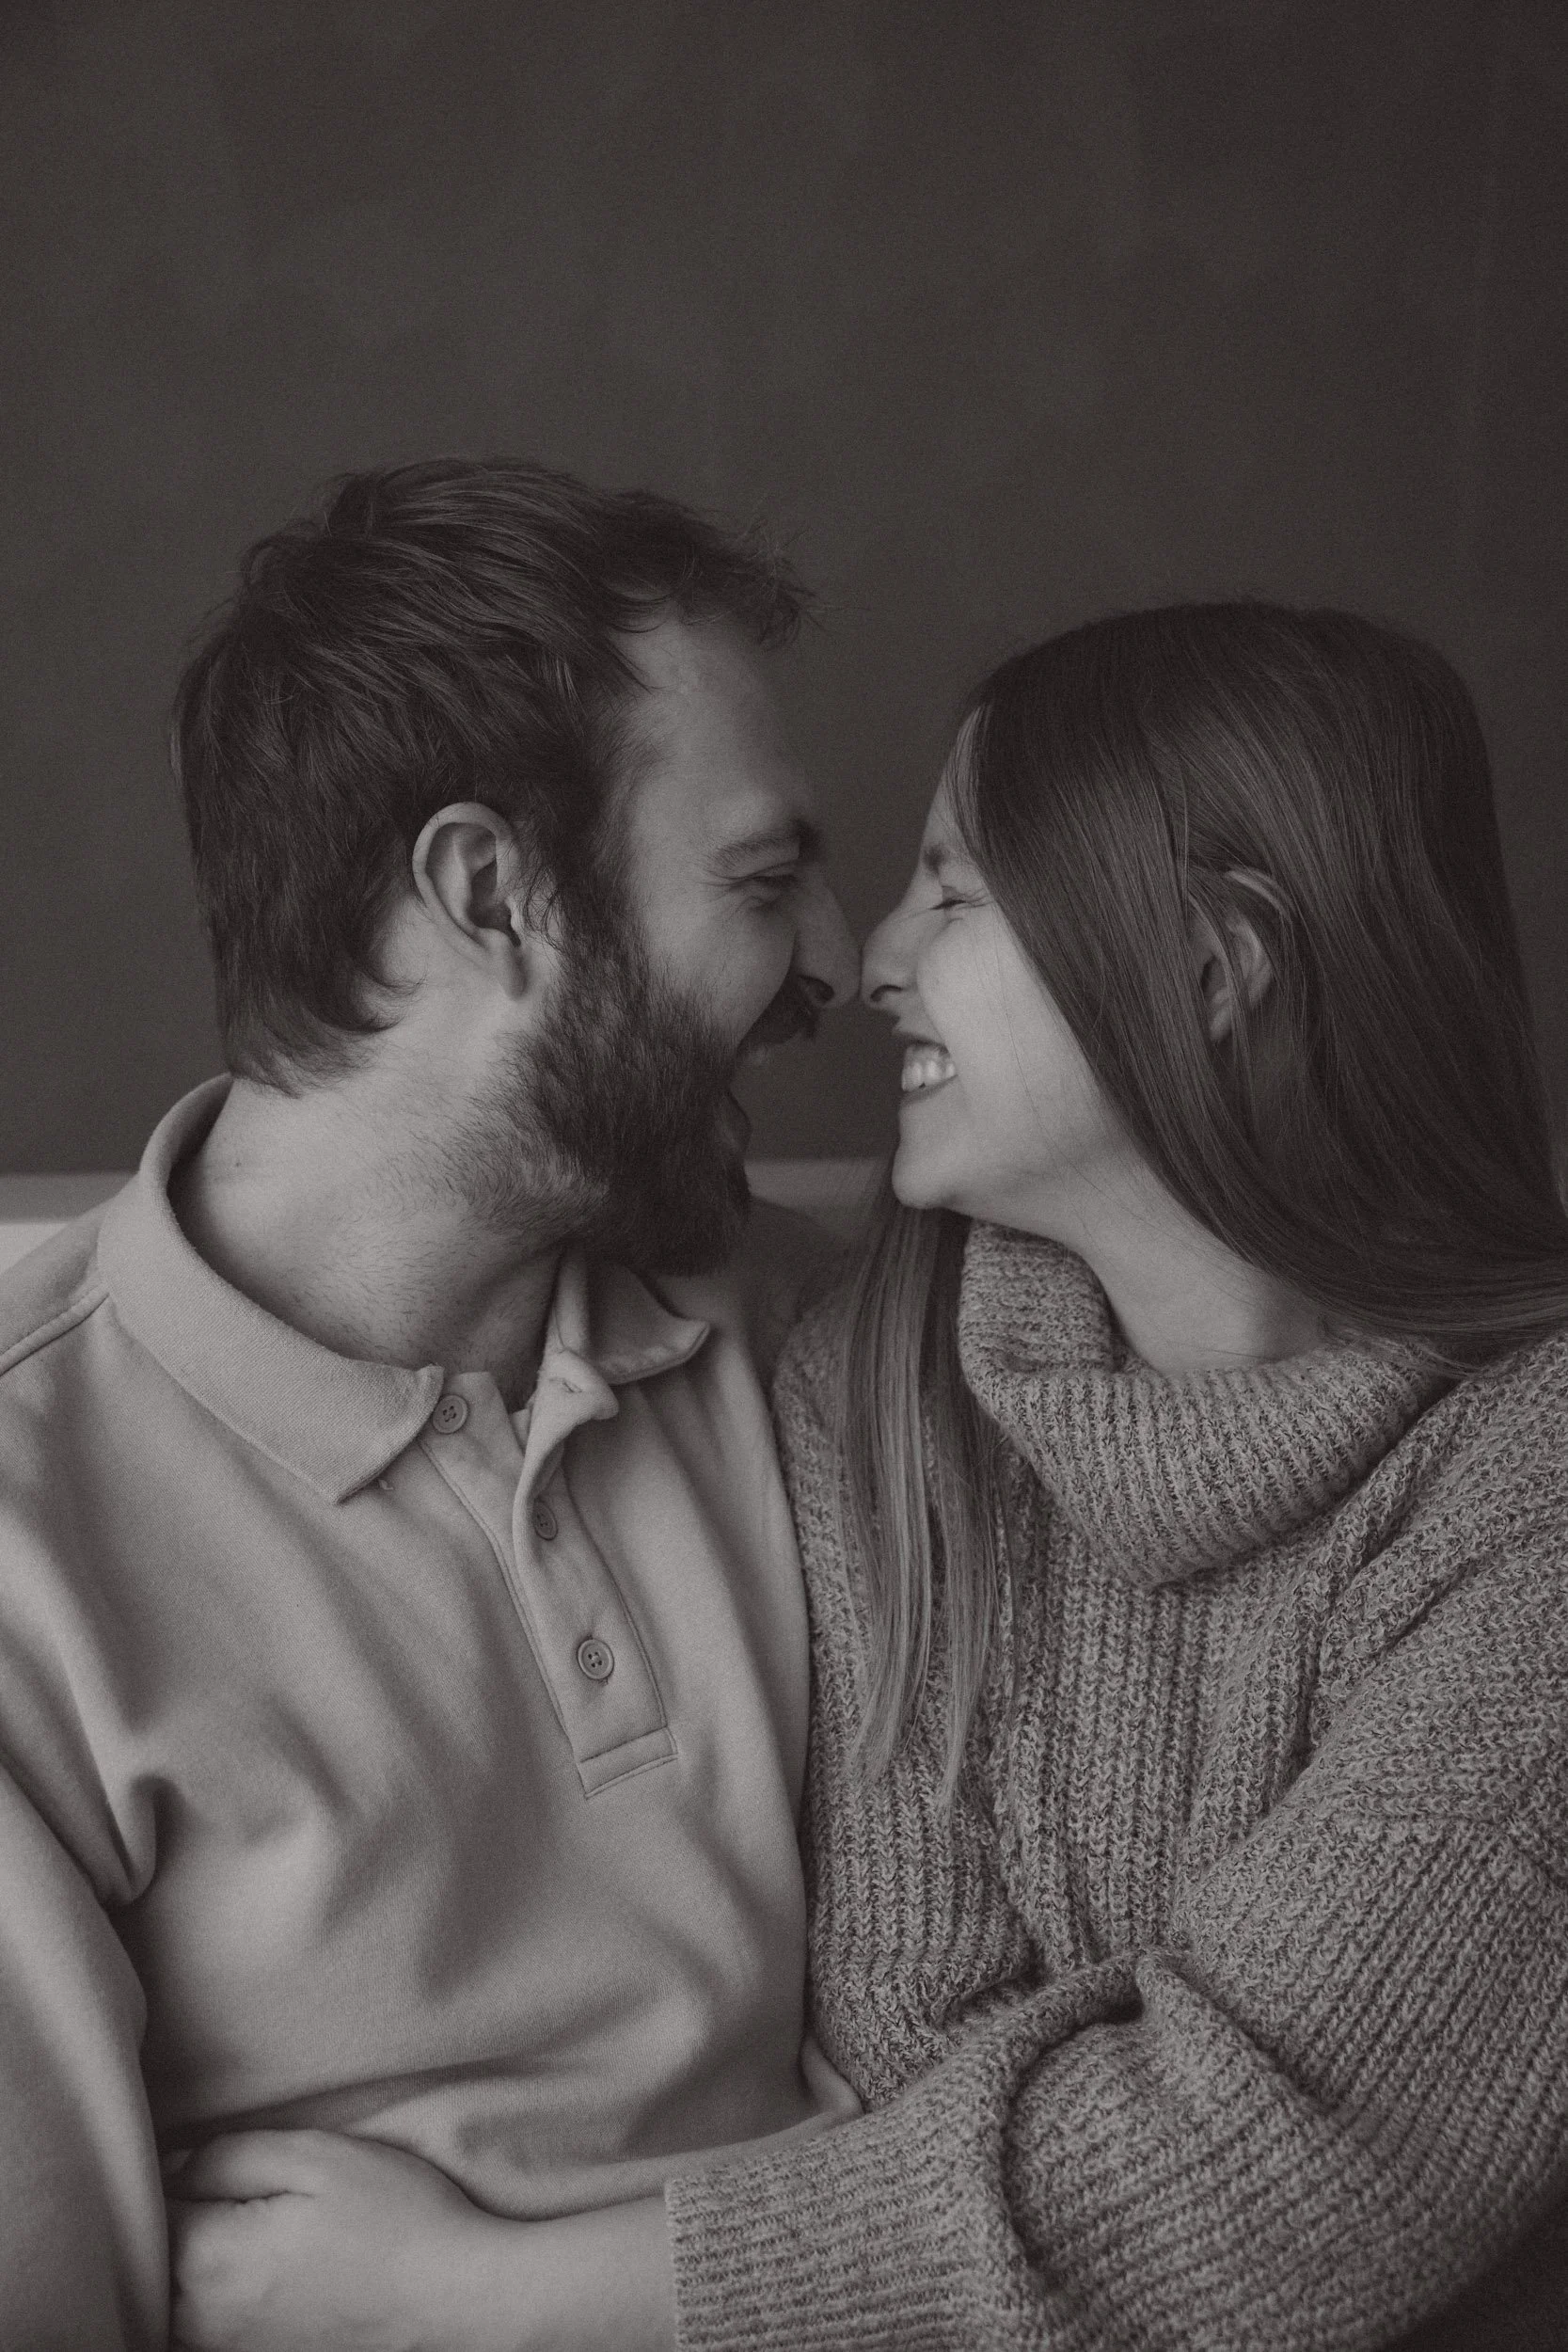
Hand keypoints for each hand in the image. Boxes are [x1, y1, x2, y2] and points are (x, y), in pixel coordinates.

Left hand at [168, 2127, 502, 2351]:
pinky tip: (245, 2262)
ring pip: (166, 2296)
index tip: (198, 2149)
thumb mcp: (315, 2157)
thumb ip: (229, 2155)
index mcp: (210, 2258)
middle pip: (148, 2257)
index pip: (146, 2207)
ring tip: (228, 2217)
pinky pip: (193, 2324)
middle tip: (213, 2176)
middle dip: (170, 2212)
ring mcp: (224, 2349)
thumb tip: (173, 2164)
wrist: (453, 2299)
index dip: (166, 2168)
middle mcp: (201, 2318)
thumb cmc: (394, 2219)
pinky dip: (201, 2292)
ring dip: (182, 2255)